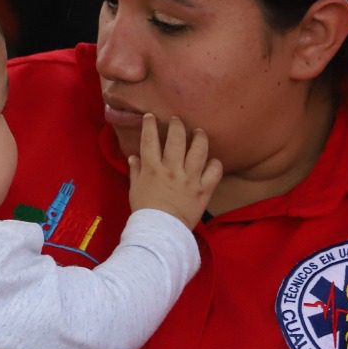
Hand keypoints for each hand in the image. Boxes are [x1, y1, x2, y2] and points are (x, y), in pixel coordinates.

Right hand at [127, 114, 222, 228]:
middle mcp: (171, 169)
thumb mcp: (135, 190)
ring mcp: (189, 178)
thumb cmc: (145, 211)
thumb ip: (135, 171)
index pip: (149, 140)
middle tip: (177, 120)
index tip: (151, 116)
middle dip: (176, 125)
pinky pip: (214, 171)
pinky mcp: (203, 190)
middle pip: (176, 139)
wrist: (161, 231)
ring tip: (199, 132)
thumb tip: (133, 157)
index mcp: (152, 169)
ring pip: (198, 150)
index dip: (150, 125)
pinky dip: (215, 164)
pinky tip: (212, 161)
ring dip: (199, 137)